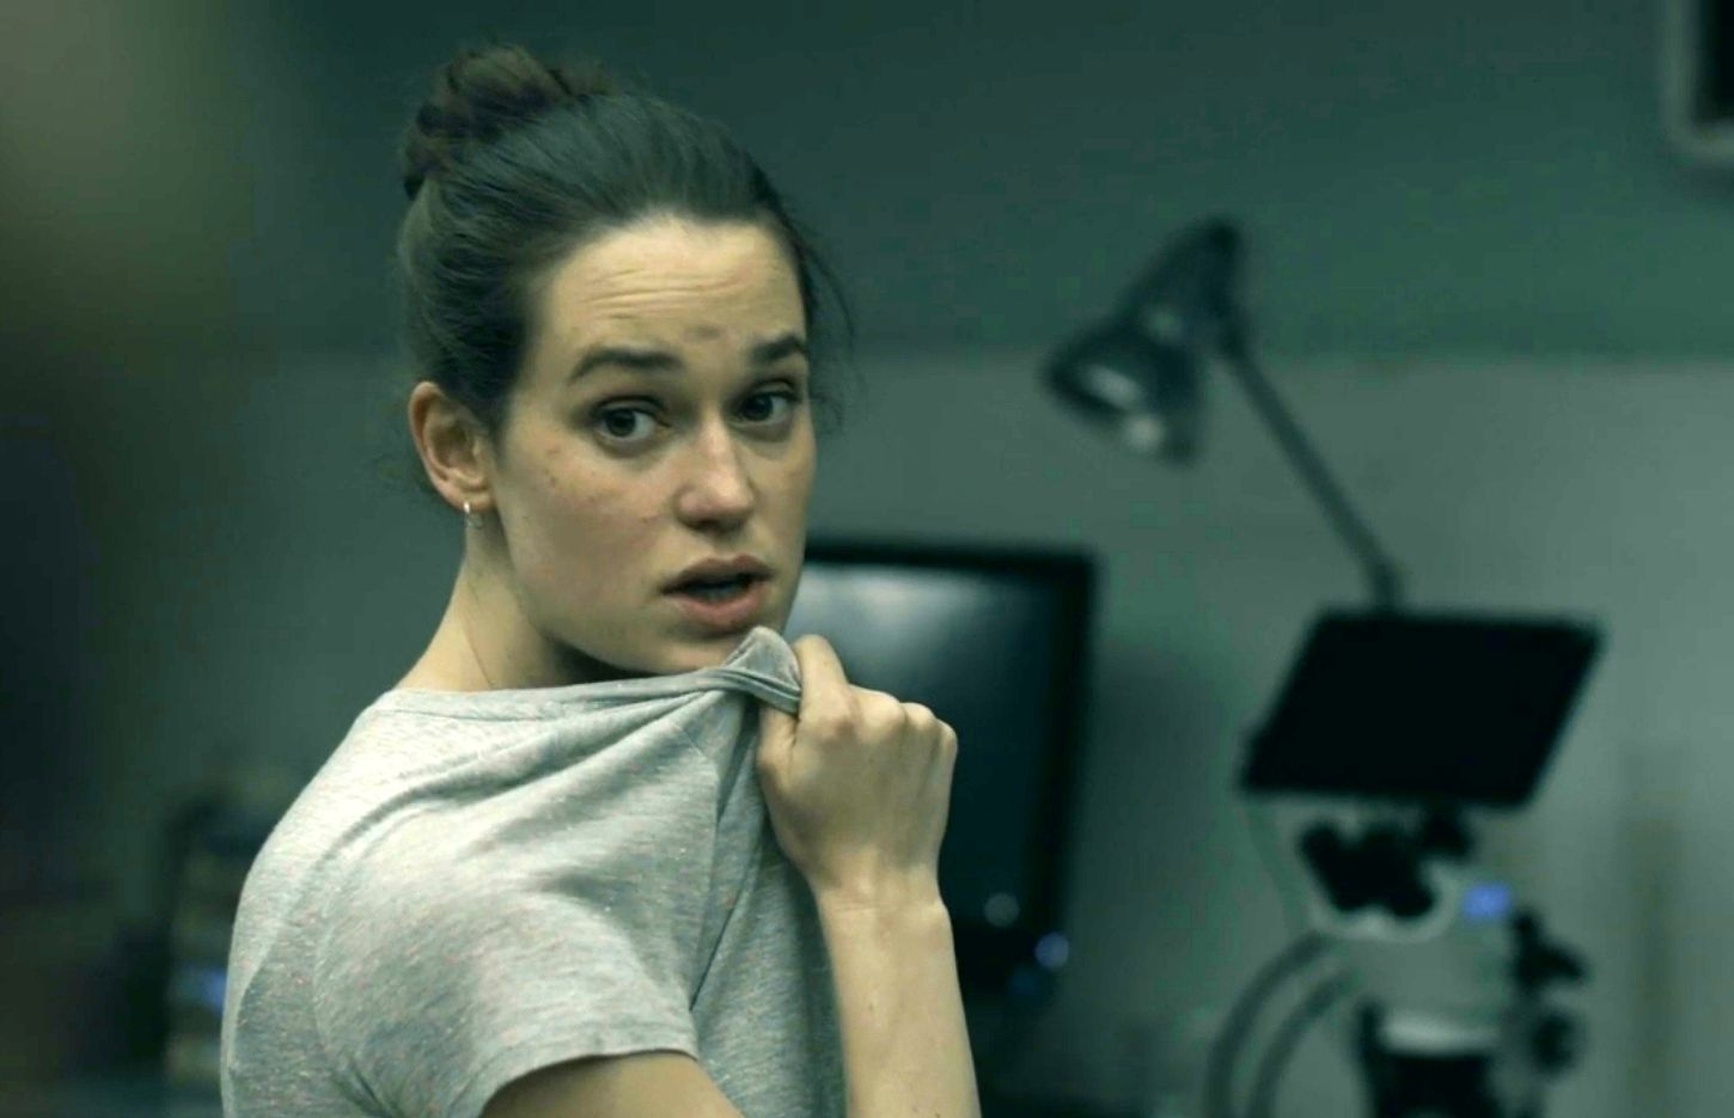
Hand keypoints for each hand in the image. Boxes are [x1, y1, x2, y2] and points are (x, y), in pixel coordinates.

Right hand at [755, 634, 957, 910]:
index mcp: (837, 712)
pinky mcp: (946, 738)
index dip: (799, 668)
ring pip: (879, 705)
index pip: (815, 649)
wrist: (881, 881)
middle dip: (835, 709)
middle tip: (832, 760)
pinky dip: (898, 740)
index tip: (796, 700)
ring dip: (869, 727)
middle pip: (847, 685)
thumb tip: (774, 666)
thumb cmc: (818, 832)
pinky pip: (909, 722)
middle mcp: (885, 706)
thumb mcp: (773, 773)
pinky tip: (892, 776)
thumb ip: (772, 710)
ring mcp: (922, 721)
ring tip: (865, 774)